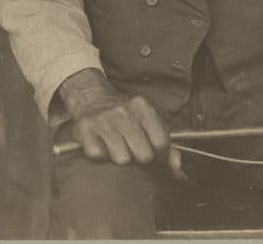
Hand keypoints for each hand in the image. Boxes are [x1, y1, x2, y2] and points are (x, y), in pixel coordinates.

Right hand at [57, 68, 182, 175]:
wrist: (91, 96)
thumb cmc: (123, 113)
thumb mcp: (147, 120)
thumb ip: (165, 143)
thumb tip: (177, 167)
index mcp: (142, 107)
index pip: (162, 143)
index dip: (160, 155)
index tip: (153, 153)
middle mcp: (123, 112)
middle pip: (144, 156)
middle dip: (139, 156)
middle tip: (131, 147)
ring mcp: (103, 121)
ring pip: (122, 160)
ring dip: (119, 156)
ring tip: (115, 144)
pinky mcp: (85, 131)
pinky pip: (99, 158)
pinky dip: (100, 156)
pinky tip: (101, 144)